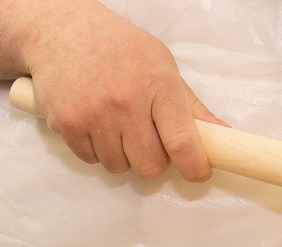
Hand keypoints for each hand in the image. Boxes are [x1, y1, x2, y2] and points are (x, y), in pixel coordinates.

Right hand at [25, 7, 227, 180]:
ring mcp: (93, 117)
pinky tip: (96, 127)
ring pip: (117, 165)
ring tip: (118, 130)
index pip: (181, 141)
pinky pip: (90, 159)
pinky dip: (96, 150)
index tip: (198, 173)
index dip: (194, 166)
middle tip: (149, 145)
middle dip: (152, 162)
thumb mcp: (161, 65)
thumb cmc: (119, 48)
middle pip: (148, 164)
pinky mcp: (67, 125)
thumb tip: (219, 133)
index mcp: (157, 86)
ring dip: (122, 156)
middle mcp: (125, 104)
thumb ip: (188, 104)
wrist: (65, 35)